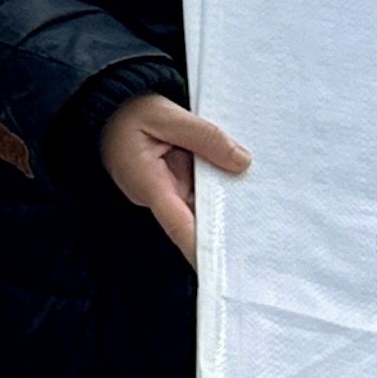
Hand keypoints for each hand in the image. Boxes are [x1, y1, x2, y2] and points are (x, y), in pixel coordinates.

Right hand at [97, 91, 249, 264]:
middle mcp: (159, 196)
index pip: (179, 224)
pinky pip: (203, 190)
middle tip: (268, 222)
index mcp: (149, 184)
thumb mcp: (165, 115)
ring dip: (230, 197)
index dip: (201, 247)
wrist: (108, 111)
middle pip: (200, 216)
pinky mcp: (176, 184)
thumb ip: (204, 136)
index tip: (222, 267)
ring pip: (205, 202)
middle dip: (231, 219)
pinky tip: (245, 178)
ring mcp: (169, 192)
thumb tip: (242, 162)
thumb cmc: (129, 113)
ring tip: (265, 196)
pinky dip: (222, 183)